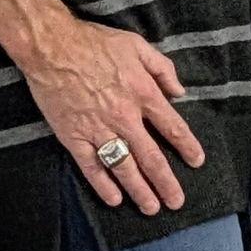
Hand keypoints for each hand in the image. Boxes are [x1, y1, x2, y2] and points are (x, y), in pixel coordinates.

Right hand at [20, 15, 203, 214]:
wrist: (53, 48)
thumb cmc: (96, 43)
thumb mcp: (138, 45)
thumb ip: (162, 68)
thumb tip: (179, 91)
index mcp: (143, 93)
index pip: (172, 126)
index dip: (187, 146)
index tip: (197, 162)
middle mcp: (124, 116)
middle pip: (151, 156)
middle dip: (166, 182)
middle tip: (176, 202)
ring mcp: (98, 129)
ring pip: (124, 167)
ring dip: (139, 190)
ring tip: (151, 208)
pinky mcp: (74, 137)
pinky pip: (91, 167)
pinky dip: (103, 185)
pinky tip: (114, 199)